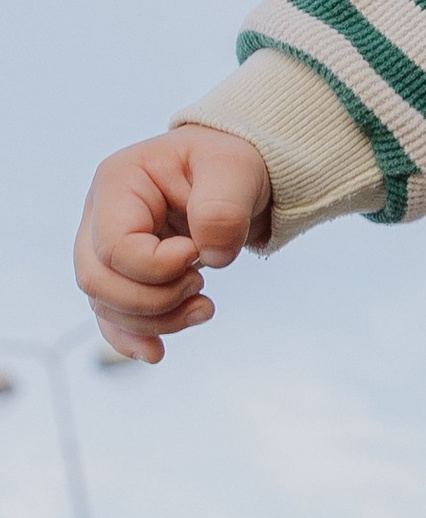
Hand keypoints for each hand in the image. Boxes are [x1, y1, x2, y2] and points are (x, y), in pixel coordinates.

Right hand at [74, 128, 272, 360]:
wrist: (232, 175)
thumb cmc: (228, 164)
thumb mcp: (235, 170)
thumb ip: (222, 209)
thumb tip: (209, 258)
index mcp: (118, 182)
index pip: (116, 247)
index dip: (159, 267)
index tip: (198, 254)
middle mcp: (99, 215)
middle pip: (98, 282)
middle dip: (155, 300)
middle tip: (200, 281)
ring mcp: (104, 247)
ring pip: (105, 305)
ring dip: (157, 321)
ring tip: (204, 306)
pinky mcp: (122, 274)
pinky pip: (112, 316)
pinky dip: (133, 338)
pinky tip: (157, 353)